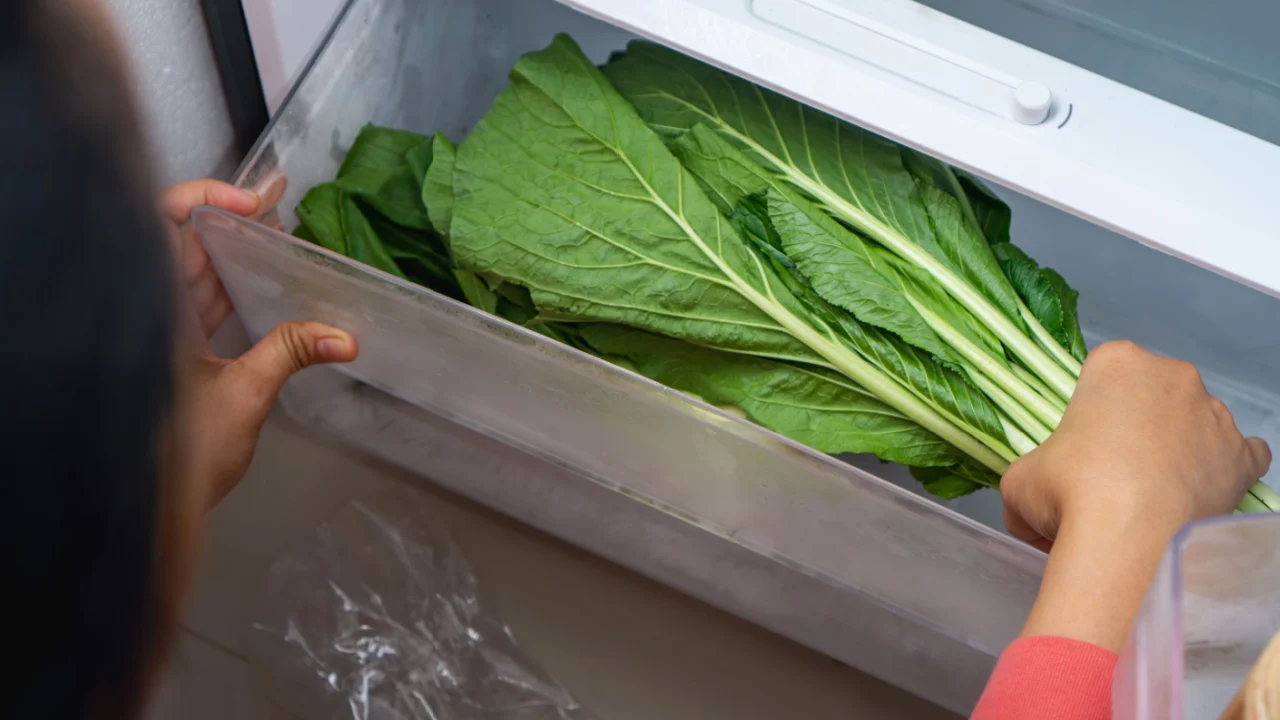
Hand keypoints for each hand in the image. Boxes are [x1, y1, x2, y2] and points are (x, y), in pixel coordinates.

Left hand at [163, 179, 359, 508]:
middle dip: (232, 218)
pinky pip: (202, 301)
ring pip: (195, 271)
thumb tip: (346, 336)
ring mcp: (162, 331)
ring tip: (280, 230)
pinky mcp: (176, 351)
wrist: (155, 505)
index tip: (254, 201)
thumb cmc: (185, 452)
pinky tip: (266, 279)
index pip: (163, 224)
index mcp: (155, 308)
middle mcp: (152, 310)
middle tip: (279, 201)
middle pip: (184, 242)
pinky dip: (232, 284)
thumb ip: (291, 352)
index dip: (203, 198)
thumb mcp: (245, 394)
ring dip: (235, 251)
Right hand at [1001, 341, 1269, 650]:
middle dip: (1138, 424)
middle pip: (1153, 393)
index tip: (1083, 442)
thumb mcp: (1019, 482)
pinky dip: (1225, 469)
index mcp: (1117, 363)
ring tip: (1152, 494)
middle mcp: (1173, 376)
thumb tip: (1035, 516)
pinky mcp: (1242, 456)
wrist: (1127, 539)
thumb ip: (1030, 479)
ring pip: (1196, 422)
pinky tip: (1199, 491)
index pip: (1105, 372)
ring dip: (1178, 447)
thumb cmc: (1068, 492)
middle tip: (1112, 470)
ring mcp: (1214, 414)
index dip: (1092, 407)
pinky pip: (1242, 454)